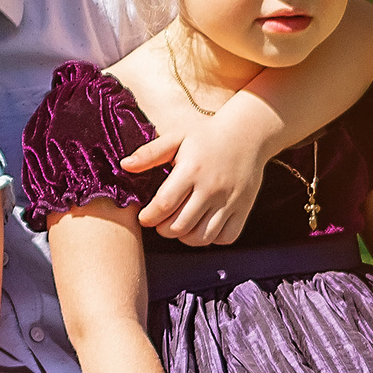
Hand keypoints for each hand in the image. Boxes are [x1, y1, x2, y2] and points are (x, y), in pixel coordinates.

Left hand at [121, 100, 277, 246]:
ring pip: (202, 237)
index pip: (164, 204)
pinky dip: (211, 239)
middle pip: (180, 225)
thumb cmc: (207, 136)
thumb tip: (124, 165)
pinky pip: (226, 237)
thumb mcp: (177, 137)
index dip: (149, 216)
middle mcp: (211, 188)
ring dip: (184, 237)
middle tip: (159, 222)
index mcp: (191, 170)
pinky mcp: (244, 209)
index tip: (144, 217)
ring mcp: (230, 201)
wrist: (248, 133)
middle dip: (163, 229)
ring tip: (178, 225)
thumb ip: (150, 153)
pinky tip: (202, 226)